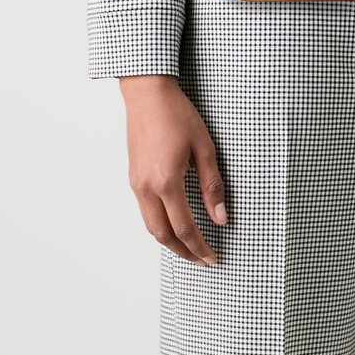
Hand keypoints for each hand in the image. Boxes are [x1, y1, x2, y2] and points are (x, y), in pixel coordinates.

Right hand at [119, 74, 226, 265]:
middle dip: (184, 252)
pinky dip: (159, 225)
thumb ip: (212, 185)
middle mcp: (146, 188)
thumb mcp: (204, 147)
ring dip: (170, 241)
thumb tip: (221, 218)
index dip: (201, 247)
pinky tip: (173, 223)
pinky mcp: (133, 177)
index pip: (185, 228)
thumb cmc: (177, 114)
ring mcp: (136, 184)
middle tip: (203, 260)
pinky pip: (145, 211)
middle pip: (163, 235)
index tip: (214, 257)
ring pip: (151, 226)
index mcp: (166, 182)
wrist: (147, 94)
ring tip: (189, 248)